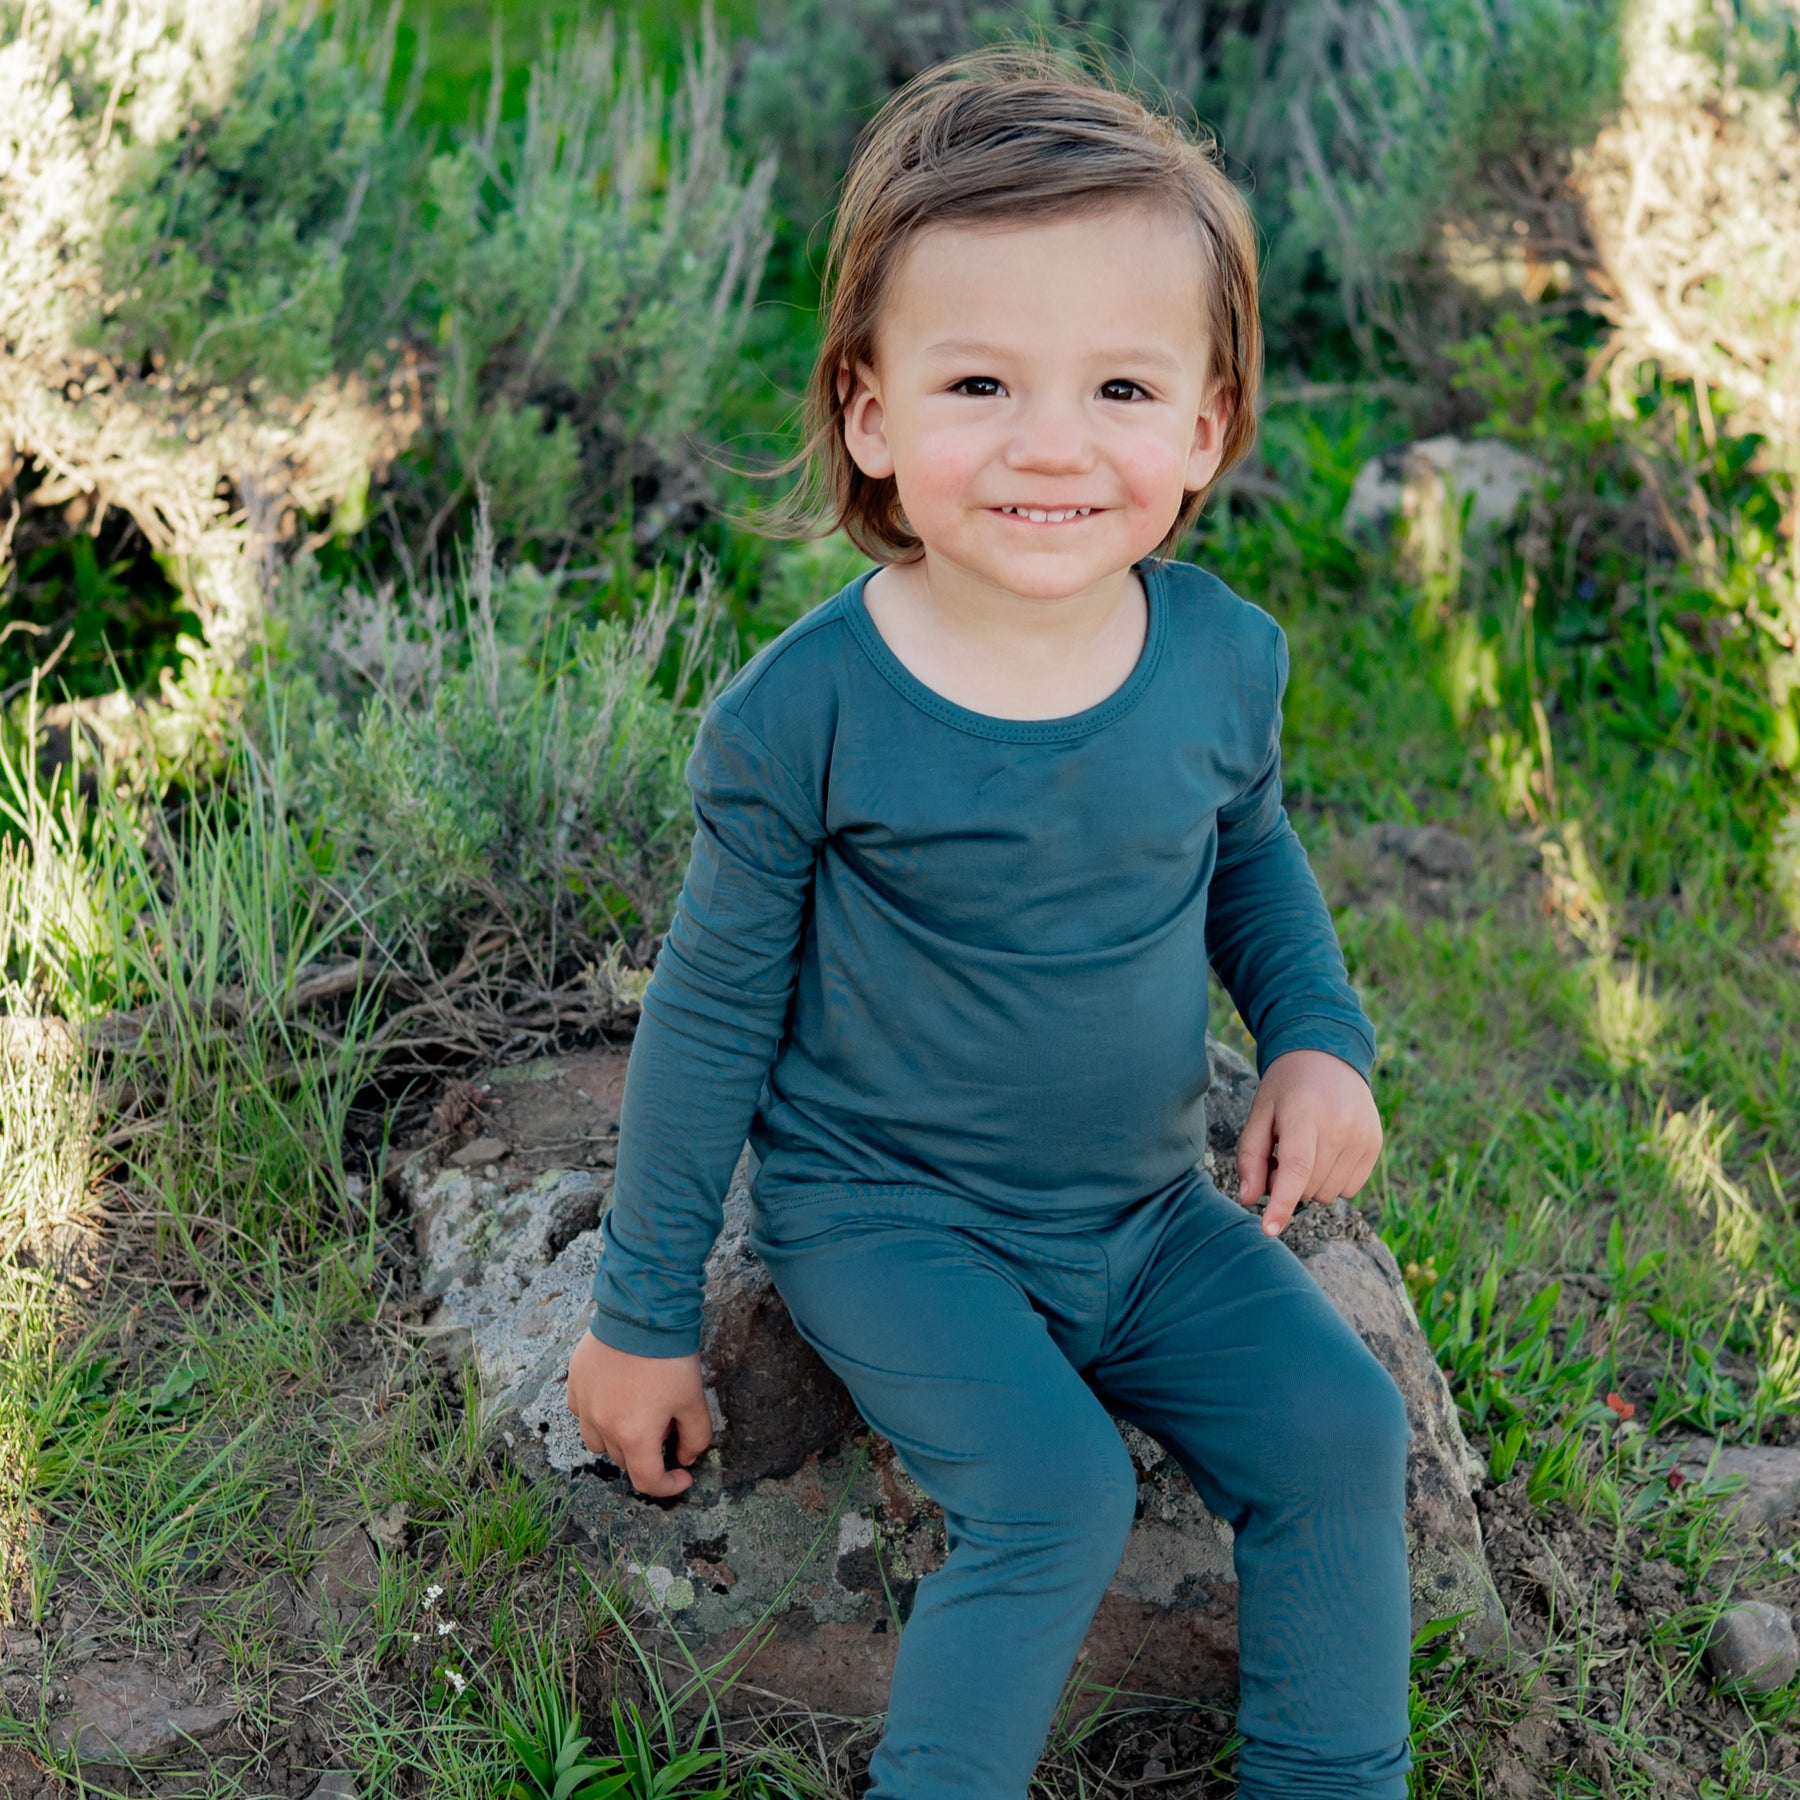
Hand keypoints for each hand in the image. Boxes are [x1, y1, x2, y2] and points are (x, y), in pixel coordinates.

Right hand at [565, 1330, 712, 1497]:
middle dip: (647, 1453)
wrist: (642, 1313)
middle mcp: (603, 1426)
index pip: (647, 1480)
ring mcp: (584, 1404)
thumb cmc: (670, 1358)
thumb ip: (695, 1436)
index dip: (668, 1486)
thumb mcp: (694, 1399)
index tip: (682, 1475)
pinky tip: (615, 1396)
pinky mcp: (575, 1382)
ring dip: (618, 1439)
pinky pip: (582, 1412)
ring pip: (597, 1440)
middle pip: (624, 1459)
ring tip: (638, 1413)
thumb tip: (685, 1457)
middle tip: (666, 1427)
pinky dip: (597, 1414)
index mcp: (634, 1436)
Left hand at [1235, 1048, 1382, 1236]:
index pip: (1296, 1169)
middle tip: (1281, 1152)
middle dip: (1289, 1183)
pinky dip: (1332, 1180)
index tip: (1269, 1230)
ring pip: (1329, 1193)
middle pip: (1309, 1187)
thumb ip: (1250, 1157)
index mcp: (1305, 1115)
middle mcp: (1340, 1126)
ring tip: (1307, 1147)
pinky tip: (1327, 1151)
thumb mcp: (1259, 1113)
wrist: (1328, 1056)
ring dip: (1311, 1183)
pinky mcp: (1376, 1144)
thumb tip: (1249, 1200)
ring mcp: (1363, 1136)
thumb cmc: (1286, 1088)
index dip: (1281, 1203)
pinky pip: (1350, 1189)